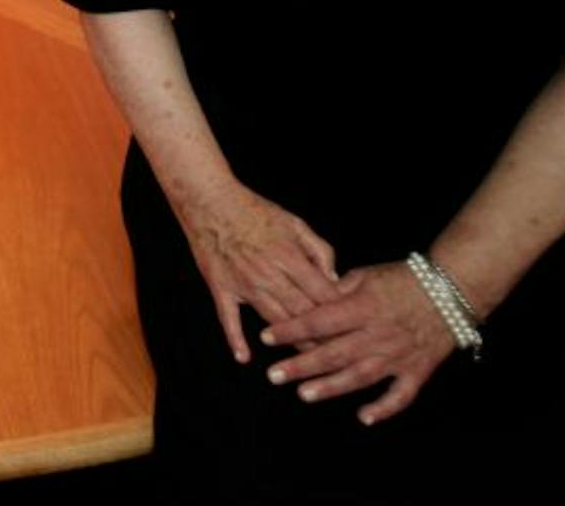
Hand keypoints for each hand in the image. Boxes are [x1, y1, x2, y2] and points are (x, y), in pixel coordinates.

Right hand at [170, 180, 340, 362]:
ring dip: (292, 343)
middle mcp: (268, 273)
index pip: (323, 294)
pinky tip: (244, 357)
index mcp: (290, 257)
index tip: (354, 331)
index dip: (341, 315)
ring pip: (274, 321)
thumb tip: (334, 280)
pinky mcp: (221, 288)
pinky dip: (236, 339)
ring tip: (307, 363)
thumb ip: (319, 250)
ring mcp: (243, 283)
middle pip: (303, 314)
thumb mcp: (295, 223)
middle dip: (323, 336)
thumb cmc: (254, 210)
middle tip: (339, 356)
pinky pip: (228, 318)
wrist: (210, 200)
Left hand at [258, 262, 457, 424]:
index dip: (291, 330)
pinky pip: (400, 395)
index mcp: (363, 307)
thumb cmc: (403, 279)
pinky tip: (364, 417)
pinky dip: (384, 408)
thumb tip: (308, 300)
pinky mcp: (417, 370)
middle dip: (302, 365)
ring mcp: (398, 355)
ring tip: (304, 395)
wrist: (451, 290)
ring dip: (331, 387)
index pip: (320, 320)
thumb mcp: (365, 275)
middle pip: (334, 353)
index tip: (266, 337)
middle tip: (274, 375)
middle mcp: (378, 334)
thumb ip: (336, 290)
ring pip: (360, 376)